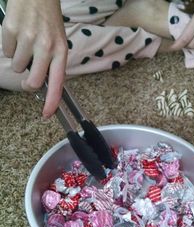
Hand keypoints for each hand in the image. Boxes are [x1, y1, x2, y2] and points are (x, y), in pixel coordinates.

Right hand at [2, 0, 67, 117]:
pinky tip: (18, 35)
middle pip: (32, 82)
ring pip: (17, 67)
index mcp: (60, 51)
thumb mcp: (59, 42)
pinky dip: (10, 47)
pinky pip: (6, 52)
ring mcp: (27, 38)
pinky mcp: (11, 30)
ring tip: (26, 43)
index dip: (52, 101)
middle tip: (28, 74)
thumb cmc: (48, 20)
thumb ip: (53, 63)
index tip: (47, 114)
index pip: (57, 82)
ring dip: (19, 59)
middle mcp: (45, 47)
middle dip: (28, 82)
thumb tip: (44, 83)